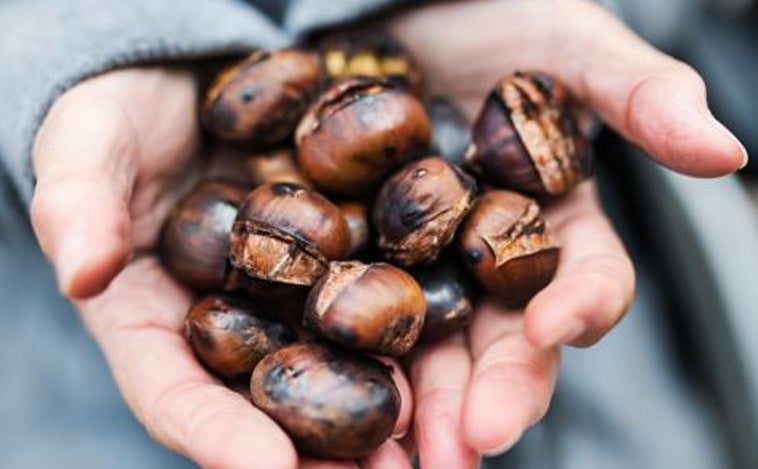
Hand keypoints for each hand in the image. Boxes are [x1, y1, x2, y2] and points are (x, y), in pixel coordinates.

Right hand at [30, 68, 414, 468]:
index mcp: (155, 315)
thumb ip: (78, 202)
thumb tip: (82, 272)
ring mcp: (295, 288)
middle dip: (317, 451)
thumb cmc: (124, 112)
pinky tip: (459, 359)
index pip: (174, 390)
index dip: (213, 432)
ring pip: (336, 363)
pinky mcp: (348, 248)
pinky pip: (382, 294)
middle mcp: (233, 318)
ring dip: (385, 410)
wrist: (195, 73)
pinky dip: (418, 332)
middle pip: (269, 401)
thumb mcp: (87, 141)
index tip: (265, 468)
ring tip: (431, 448)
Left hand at [388, 1, 746, 466]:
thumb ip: (638, 94)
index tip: (556, 327)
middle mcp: (488, 256)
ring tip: (402, 458)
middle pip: (500, 341)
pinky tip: (328, 397)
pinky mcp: (350, 257)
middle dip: (491, 394)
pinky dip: (347, 363)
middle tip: (469, 444)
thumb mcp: (566, 43)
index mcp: (551, 218)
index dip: (579, 307)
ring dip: (421, 409)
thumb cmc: (489, 13)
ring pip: (427, 350)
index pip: (581, 280)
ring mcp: (418, 263)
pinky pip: (349, 316)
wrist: (387, 5)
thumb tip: (725, 151)